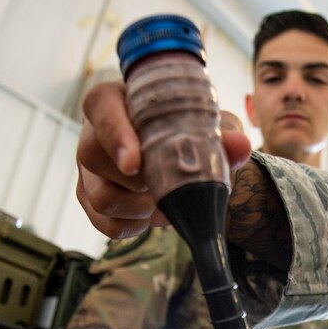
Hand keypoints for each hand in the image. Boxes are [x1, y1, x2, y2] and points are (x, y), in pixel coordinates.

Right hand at [75, 81, 251, 239]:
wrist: (182, 155)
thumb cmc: (188, 129)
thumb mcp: (209, 125)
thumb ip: (223, 133)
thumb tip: (239, 146)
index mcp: (116, 101)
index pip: (100, 106)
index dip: (114, 135)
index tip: (135, 164)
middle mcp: (92, 133)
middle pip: (94, 157)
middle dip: (139, 181)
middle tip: (170, 184)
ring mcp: (88, 170)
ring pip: (100, 197)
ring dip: (140, 208)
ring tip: (167, 202)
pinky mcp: (91, 199)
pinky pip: (106, 224)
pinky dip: (135, 227)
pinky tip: (154, 215)